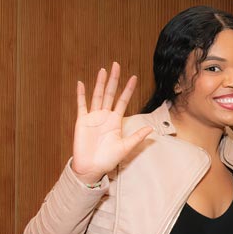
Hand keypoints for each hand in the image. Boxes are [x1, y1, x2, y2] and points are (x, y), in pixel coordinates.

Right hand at [71, 62, 152, 184]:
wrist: (91, 167)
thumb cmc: (108, 159)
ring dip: (100, 83)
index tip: (134, 78)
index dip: (128, 90)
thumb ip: (137, 137)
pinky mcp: (82, 121)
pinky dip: (81, 94)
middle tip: (117, 65)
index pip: (123, 101)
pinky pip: (81, 105)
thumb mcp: (126, 147)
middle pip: (110, 94)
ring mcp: (93, 117)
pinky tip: (81, 83)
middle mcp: (104, 116)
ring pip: (97, 95)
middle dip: (114, 80)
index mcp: (115, 121)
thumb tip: (151, 129)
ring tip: (103, 70)